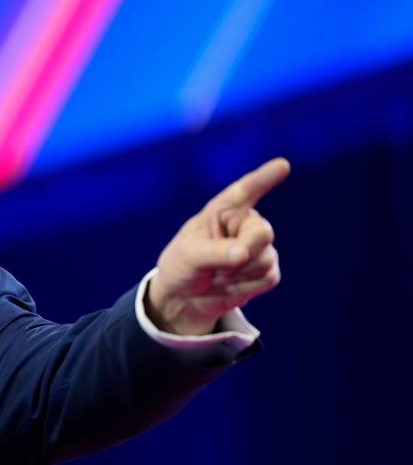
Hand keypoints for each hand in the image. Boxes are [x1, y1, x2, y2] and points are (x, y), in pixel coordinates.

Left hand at [146, 158, 290, 334]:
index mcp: (222, 211)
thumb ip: (214, 252)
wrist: (185, 299)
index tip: (282, 165)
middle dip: (243, 254)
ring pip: (267, 259)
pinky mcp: (265, 269)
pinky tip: (230, 286)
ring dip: (239, 275)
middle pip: (264, 232)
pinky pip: (270, 277)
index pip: (245, 191)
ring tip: (218, 276)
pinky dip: (247, 287)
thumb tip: (243, 252)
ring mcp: (257, 246)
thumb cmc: (181, 267)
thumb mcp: (188, 257)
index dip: (264, 178)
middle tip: (216, 268)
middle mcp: (243, 224)